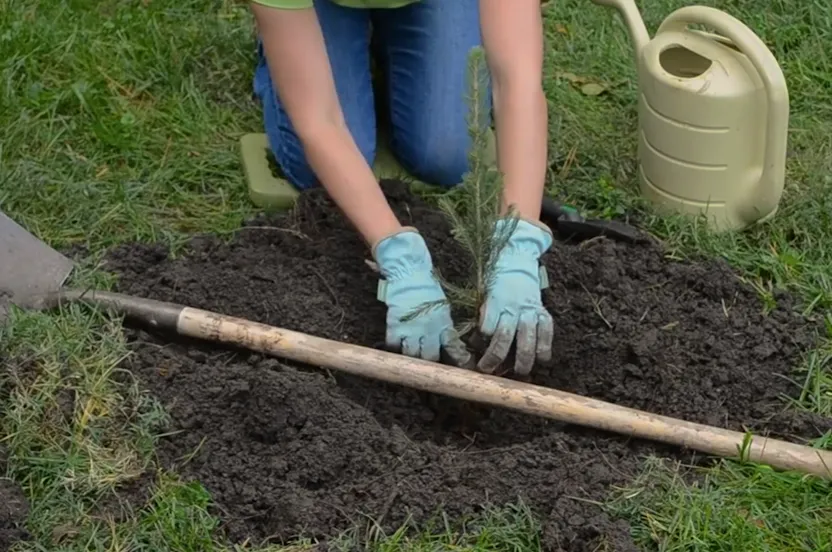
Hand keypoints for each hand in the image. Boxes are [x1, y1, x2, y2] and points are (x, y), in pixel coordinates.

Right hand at [373, 228, 472, 366]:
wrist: (409, 272)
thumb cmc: (428, 287)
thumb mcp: (443, 306)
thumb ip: (445, 325)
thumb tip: (450, 342)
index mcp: (444, 324)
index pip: (454, 348)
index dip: (458, 360)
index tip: (461, 368)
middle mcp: (429, 330)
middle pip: (431, 357)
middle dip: (431, 363)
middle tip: (430, 367)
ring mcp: (410, 329)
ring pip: (412, 355)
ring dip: (413, 358)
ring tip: (412, 361)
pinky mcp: (394, 326)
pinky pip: (393, 345)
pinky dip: (395, 348)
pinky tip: (397, 347)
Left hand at [477, 217, 553, 374]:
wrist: (516, 263)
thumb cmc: (496, 285)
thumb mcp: (484, 296)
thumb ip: (484, 317)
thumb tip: (476, 344)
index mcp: (495, 302)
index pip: (486, 326)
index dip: (480, 341)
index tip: (474, 351)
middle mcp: (513, 307)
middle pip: (505, 336)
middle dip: (496, 356)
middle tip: (489, 370)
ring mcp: (530, 310)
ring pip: (528, 337)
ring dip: (524, 357)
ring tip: (520, 372)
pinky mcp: (543, 312)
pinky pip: (547, 331)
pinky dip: (546, 345)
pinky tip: (543, 359)